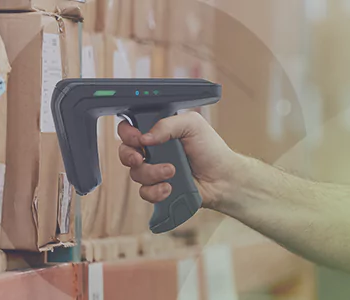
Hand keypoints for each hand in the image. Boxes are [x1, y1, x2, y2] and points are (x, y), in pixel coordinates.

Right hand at [117, 111, 243, 208]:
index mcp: (159, 132)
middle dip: (129, 155)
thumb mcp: (192, 125)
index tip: (137, 138)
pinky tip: (170, 187)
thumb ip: (167, 124)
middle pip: (125, 152)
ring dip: (152, 173)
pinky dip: (155, 191)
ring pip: (135, 174)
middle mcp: (154, 151)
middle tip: (140, 158)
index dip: (127, 133)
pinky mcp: (159, 189)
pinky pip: (144, 192)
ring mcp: (155, 171)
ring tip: (172, 171)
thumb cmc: (211, 150)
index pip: (131, 129)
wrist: (224, 178)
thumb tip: (145, 137)